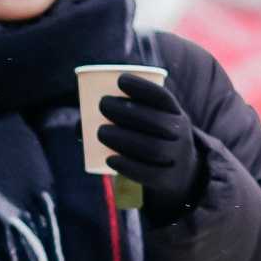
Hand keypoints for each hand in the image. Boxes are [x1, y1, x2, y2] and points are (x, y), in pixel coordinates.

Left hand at [95, 73, 200, 208]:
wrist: (180, 173)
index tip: (120, 80)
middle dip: (127, 112)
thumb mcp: (151, 125)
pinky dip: (128, 165)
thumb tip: (79, 127)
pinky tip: (109, 158)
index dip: (144, 88)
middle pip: (157, 122)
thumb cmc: (153, 140)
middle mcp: (181, 135)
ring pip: (153, 148)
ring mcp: (177, 158)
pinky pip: (149, 173)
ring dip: (123, 138)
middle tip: (102, 105)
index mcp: (176, 115)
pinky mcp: (167, 180)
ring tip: (100, 132)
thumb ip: (123, 118)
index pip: (164, 99)